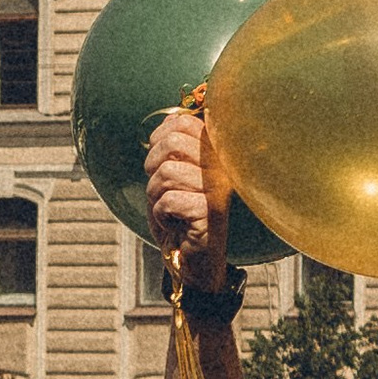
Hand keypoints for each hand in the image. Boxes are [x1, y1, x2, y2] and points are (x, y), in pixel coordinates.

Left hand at [144, 104, 231, 290]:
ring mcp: (220, 188)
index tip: (163, 163)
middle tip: (164, 190)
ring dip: (156, 196)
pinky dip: (161, 215)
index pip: (180, 123)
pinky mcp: (212, 212)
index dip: (159, 141)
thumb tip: (170, 119)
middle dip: (153, 168)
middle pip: (170, 143)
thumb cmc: (181, 215)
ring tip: (172, 209)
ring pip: (165, 173)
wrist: (192, 259)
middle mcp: (224, 165)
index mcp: (218, 150)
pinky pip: (167, 201)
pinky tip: (177, 224)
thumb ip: (176, 145)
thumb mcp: (175, 174)